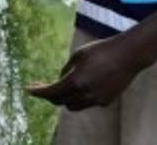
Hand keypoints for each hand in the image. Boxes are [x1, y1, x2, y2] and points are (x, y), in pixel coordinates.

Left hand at [26, 35, 147, 110]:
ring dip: (65, 99)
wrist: (128, 55)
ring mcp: (97, 100)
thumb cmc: (101, 50)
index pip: (51, 92)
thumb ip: (66, 69)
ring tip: (60, 87)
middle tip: (42, 86)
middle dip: (50, 95)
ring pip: (74, 106)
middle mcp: (86, 94)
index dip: (38, 92)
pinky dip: (81, 97)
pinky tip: (82, 85)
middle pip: (61, 101)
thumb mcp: (78, 55)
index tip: (28, 89)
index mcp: (76, 81)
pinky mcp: (107, 101)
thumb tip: (60, 80)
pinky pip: (87, 103)